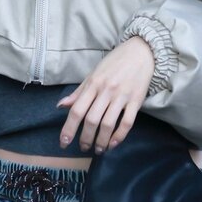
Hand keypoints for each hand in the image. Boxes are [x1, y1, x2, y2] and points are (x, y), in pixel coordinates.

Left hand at [58, 35, 154, 153]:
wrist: (141, 52)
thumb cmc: (114, 63)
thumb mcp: (93, 74)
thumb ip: (78, 92)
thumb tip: (61, 106)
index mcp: (93, 84)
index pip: (77, 110)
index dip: (69, 128)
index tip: (64, 142)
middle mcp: (106, 91)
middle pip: (91, 120)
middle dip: (85, 138)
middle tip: (83, 148)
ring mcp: (122, 96)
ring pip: (108, 124)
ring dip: (101, 140)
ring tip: (98, 149)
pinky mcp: (136, 100)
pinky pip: (127, 122)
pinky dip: (119, 136)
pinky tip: (113, 144)